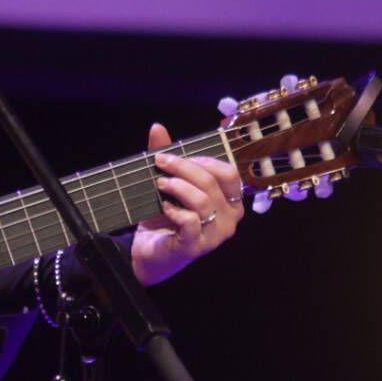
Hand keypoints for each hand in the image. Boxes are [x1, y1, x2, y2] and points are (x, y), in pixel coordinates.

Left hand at [130, 123, 243, 285]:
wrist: (150, 253)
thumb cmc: (167, 217)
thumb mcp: (170, 184)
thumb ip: (168, 158)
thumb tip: (157, 127)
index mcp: (231, 201)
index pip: (229, 173)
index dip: (203, 160)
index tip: (176, 156)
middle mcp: (229, 219)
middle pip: (213, 183)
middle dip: (184, 168)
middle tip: (161, 163)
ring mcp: (214, 235)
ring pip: (203, 201)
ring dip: (177, 187)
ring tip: (160, 184)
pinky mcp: (195, 247)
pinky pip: (190, 222)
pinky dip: (175, 210)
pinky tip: (164, 207)